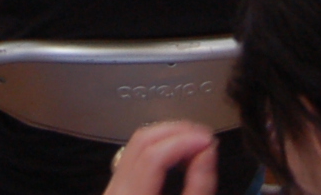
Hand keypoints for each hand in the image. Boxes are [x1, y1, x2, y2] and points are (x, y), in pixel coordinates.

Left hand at [103, 122, 218, 194]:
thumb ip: (199, 186)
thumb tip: (208, 150)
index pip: (154, 155)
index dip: (184, 142)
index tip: (208, 139)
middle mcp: (115, 189)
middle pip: (142, 141)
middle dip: (177, 132)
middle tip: (205, 136)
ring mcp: (112, 186)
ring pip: (137, 143)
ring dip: (168, 136)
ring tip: (196, 142)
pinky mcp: (117, 186)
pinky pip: (134, 154)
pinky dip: (158, 147)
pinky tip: (178, 152)